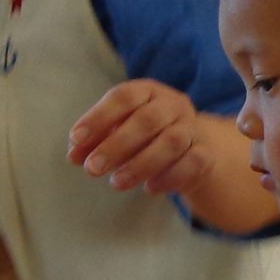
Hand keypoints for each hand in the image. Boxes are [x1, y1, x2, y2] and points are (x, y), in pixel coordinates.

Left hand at [66, 80, 213, 196]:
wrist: (192, 147)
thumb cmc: (144, 136)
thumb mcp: (117, 132)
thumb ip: (94, 141)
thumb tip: (74, 156)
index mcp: (148, 92)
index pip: (124, 96)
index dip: (98, 117)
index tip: (75, 139)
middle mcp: (173, 104)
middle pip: (147, 120)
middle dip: (116, 145)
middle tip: (91, 169)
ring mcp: (193, 127)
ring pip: (171, 142)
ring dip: (140, 164)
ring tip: (116, 183)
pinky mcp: (205, 152)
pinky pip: (192, 162)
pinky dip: (170, 176)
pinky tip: (149, 188)